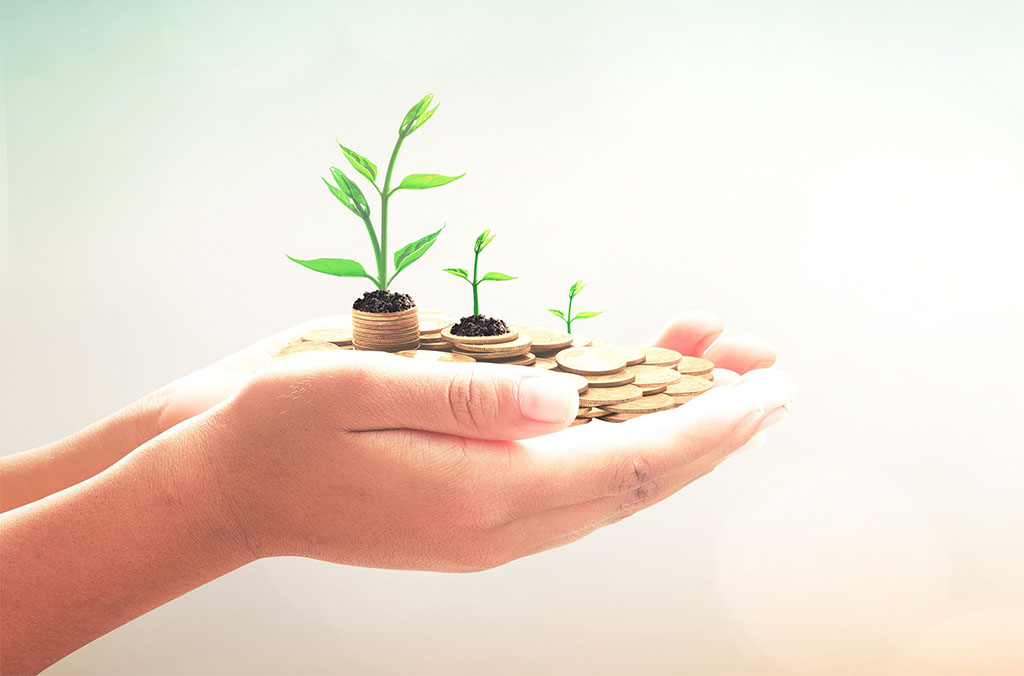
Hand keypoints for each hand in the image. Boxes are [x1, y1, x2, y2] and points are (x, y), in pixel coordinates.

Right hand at [205, 311, 792, 570]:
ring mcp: (493, 527)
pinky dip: (622, 441)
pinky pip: (574, 482)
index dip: (708, 422)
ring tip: (716, 366)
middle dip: (712, 423)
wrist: (229, 488)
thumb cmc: (280, 429)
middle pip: (640, 478)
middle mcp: (501, 521)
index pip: (629, 460)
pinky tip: (634, 401)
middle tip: (767, 371)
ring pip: (614, 483)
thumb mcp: (358, 387)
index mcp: (481, 491)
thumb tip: (563, 399)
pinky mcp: (479, 515)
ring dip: (674, 430)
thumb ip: (469, 399)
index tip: (765, 386)